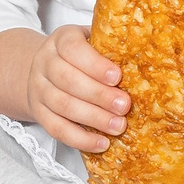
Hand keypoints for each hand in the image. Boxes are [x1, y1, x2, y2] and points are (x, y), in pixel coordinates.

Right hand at [25, 25, 129, 153]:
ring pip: (62, 105)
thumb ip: (110, 49)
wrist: (45, 69)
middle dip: (99, 95)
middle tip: (124, 106)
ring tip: (118, 126)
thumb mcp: (92, 42)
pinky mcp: (39, 113)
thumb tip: (144, 59)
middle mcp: (45, 63)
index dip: (95, 64)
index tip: (117, 77)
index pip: (72, 49)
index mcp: (61, 39)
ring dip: (93, 118)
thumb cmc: (80, 55)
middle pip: (67, 80)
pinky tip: (101, 143)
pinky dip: (80, 139)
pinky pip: (56, 129)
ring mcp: (38, 89)